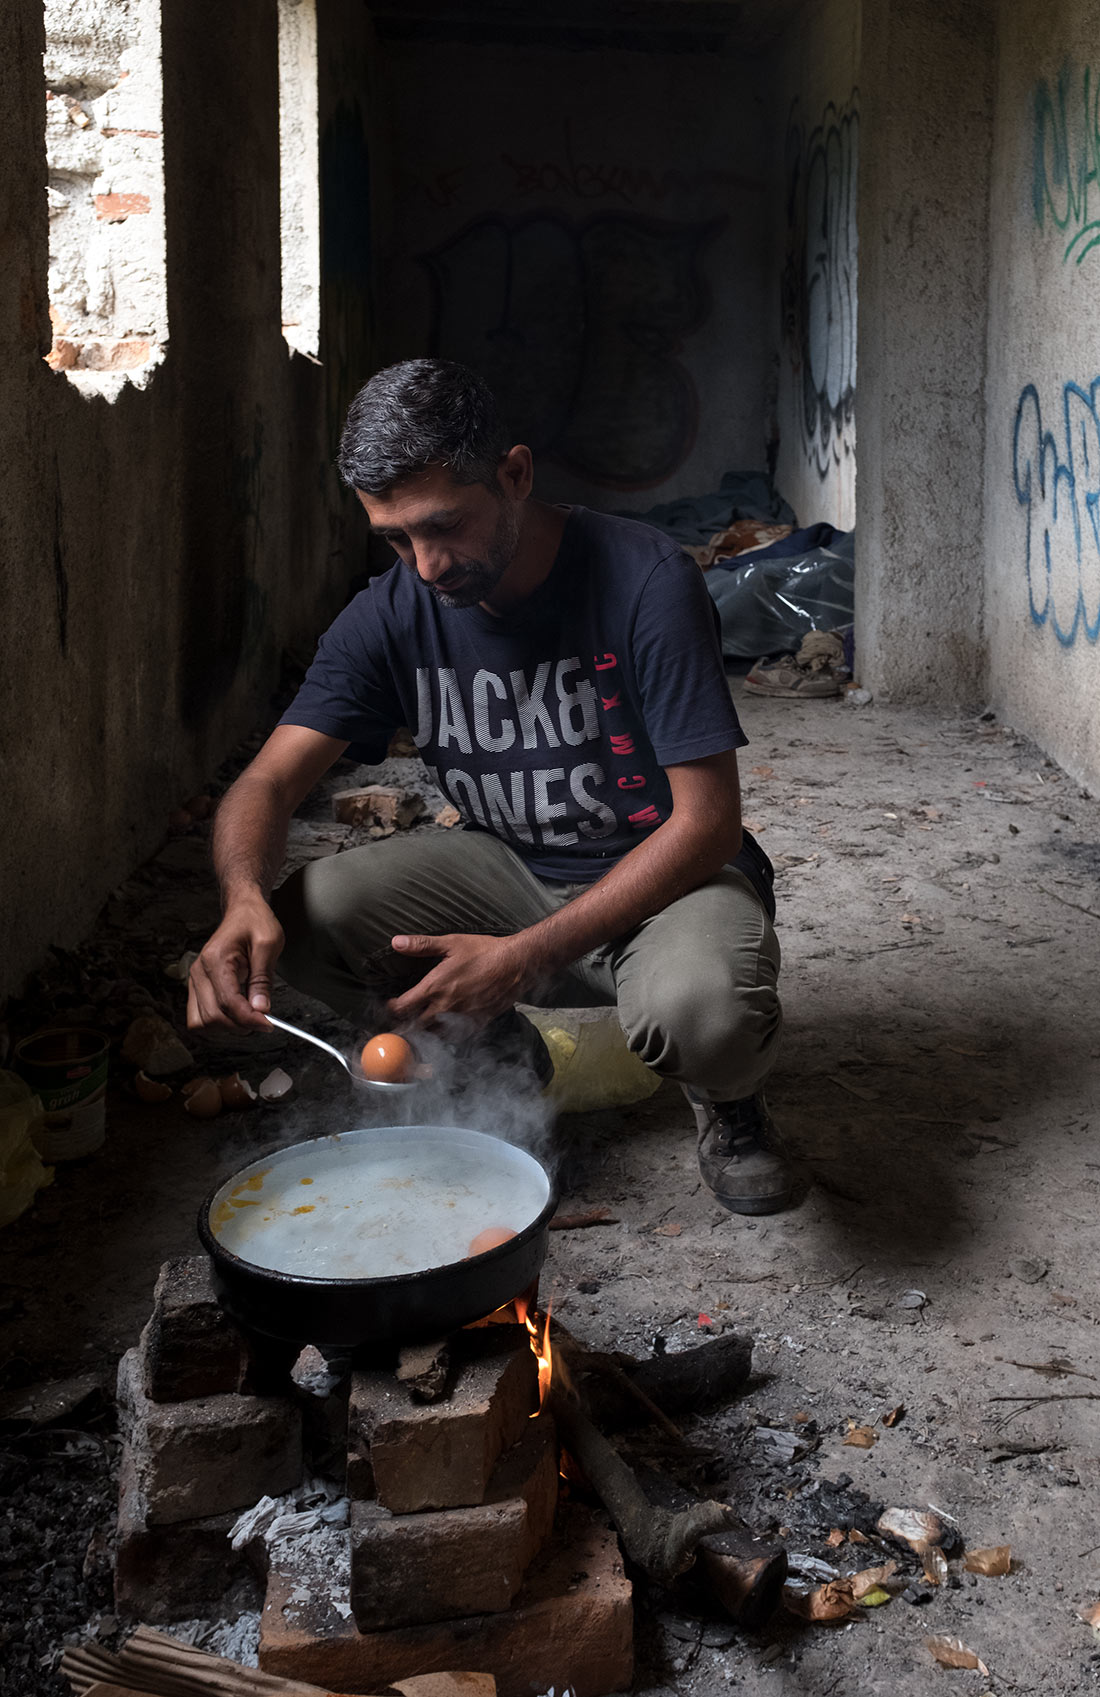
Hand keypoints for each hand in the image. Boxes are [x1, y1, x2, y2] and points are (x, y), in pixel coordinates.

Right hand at [187, 896, 284, 1029]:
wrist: (242, 910)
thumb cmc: (255, 922)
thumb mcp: (268, 944)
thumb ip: (263, 979)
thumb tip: (261, 1009)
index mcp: (216, 959)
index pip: (228, 1002)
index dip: (249, 1019)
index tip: (269, 1024)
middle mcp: (199, 972)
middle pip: (213, 1017)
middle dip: (240, 1025)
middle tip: (263, 1021)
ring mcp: (195, 980)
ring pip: (201, 1022)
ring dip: (227, 1027)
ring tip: (249, 1017)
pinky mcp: (197, 986)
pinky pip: (200, 1016)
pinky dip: (218, 1022)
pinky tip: (237, 1014)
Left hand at [387, 933, 530, 1027]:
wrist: (517, 965)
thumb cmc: (485, 951)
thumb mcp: (451, 943)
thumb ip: (421, 945)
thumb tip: (396, 942)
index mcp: (435, 987)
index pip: (403, 1007)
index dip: (392, 1008)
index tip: (392, 1005)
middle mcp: (446, 1007)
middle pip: (416, 1026)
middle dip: (406, 1025)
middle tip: (403, 1020)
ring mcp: (462, 1018)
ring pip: (435, 1035)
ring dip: (426, 1032)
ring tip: (422, 1026)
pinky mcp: (477, 1023)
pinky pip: (456, 1037)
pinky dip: (448, 1035)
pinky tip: (447, 1028)